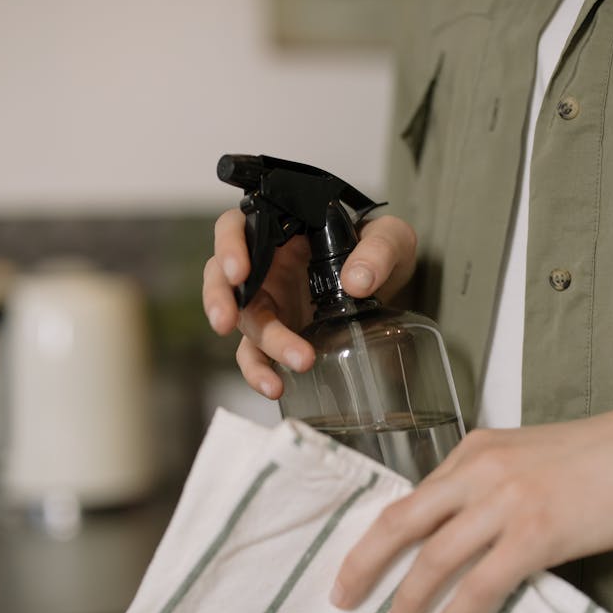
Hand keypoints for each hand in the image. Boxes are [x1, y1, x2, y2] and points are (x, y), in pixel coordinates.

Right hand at [202, 211, 416, 398]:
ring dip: (257, 346)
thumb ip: (378, 251)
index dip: (229, 246)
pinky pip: (256, 354)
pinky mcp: (277, 333)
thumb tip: (357, 281)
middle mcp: (266, 264)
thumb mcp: (390, 239)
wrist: (391, 285)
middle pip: (223, 277)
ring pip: (243, 320)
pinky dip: (260, 371)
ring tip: (282, 370)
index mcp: (281, 229)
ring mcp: (269, 301)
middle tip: (227, 320)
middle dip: (221, 299)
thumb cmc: (380, 250)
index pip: (237, 227)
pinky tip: (275, 386)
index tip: (238, 271)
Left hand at [330, 390, 612, 612]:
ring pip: (435, 557)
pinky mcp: (538, 533)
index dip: (379, 536)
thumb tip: (458, 528)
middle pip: (403, 522)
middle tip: (342, 598)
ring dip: (409, 598)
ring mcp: (507, 501)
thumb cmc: (597, 455)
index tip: (358, 564)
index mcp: (474, 448)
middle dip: (364, 563)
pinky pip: (483, 583)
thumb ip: (488, 483)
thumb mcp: (527, 455)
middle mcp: (480, 470)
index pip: (413, 497)